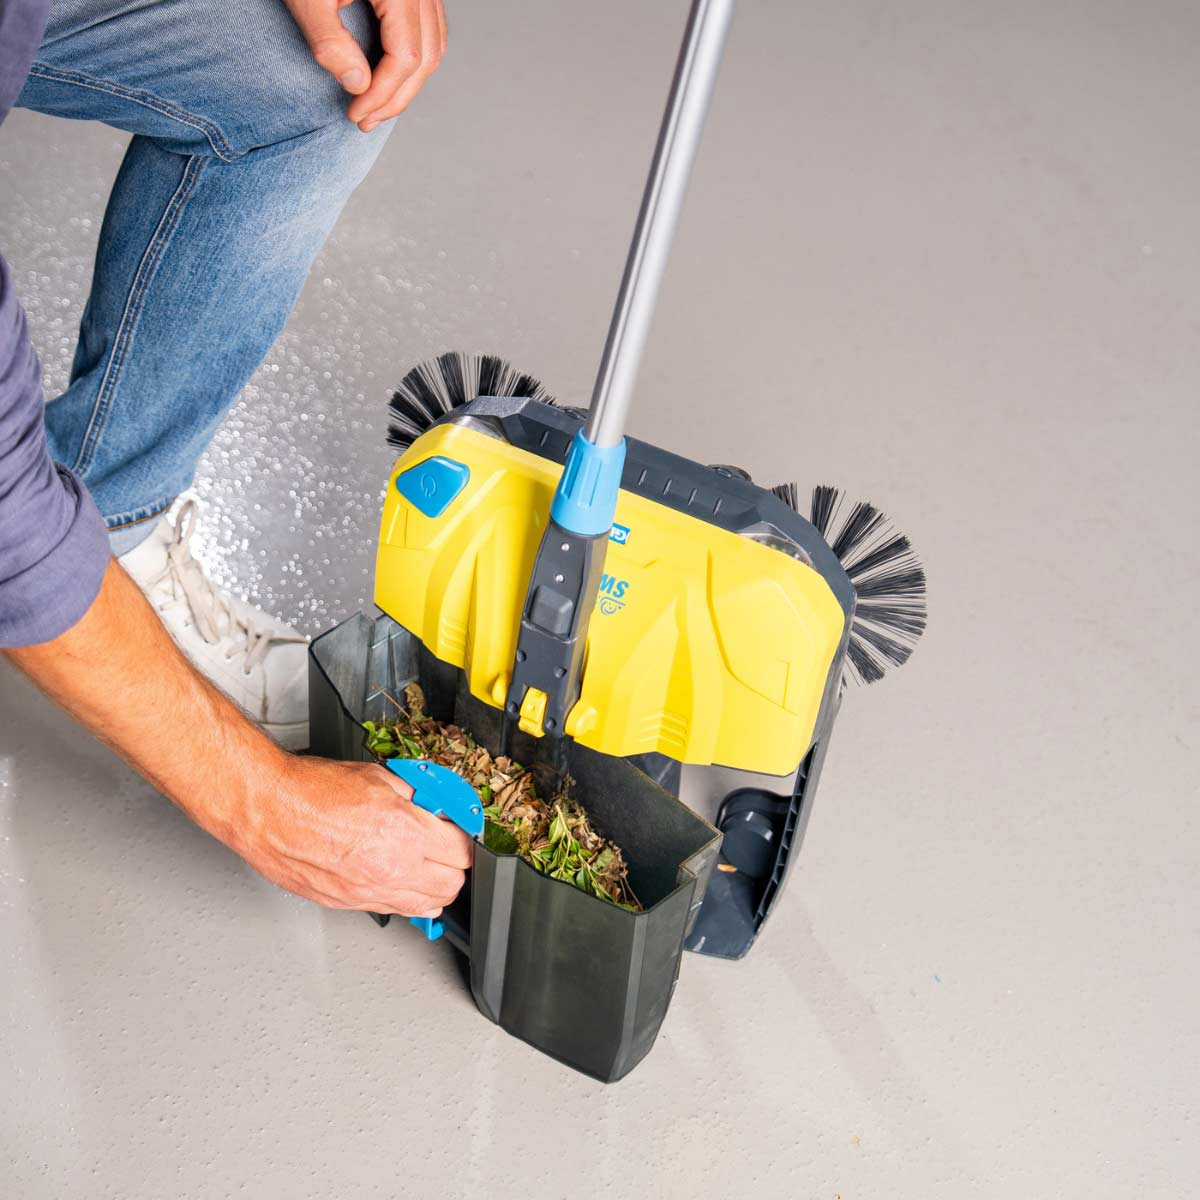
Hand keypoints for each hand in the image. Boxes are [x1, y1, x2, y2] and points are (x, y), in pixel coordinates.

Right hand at [240, 755, 472, 915]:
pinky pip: (396, 910)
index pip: (462, 850)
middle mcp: (391, 869)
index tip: (458, 829)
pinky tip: (401, 879)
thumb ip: (417, 795)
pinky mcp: (348, 903)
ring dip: (435, 886)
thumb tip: (437, 804)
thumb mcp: (379, 777)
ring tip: (427, 864)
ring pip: (428, 905)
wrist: (267, 809)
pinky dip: (407, 899)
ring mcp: (369, 891)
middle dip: (455, 864)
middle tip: (446, 845)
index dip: (464, 836)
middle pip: (453, 884)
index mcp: (404, 833)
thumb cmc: (312, 790)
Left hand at [285, 0, 447, 131]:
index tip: (356, 113)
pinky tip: (388, 75)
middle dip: (397, 96)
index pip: (405, 56)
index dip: (382, 93)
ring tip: (377, 105)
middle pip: (426, 56)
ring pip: (433, 45)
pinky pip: (428, 29)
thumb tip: (358, 86)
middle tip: (366, 120)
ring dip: (409, 82)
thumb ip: (329, 41)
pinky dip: (413, 58)